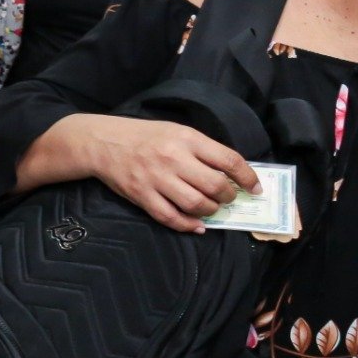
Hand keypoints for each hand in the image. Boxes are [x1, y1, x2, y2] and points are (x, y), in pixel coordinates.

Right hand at [77, 115, 257, 232]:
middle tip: (229, 198)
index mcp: (187, 138)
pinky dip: (188, 226)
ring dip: (211, 211)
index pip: (229, 160)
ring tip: (211, 209)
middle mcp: (174, 159)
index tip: (255, 188)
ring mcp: (157, 179)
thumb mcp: (177, 131)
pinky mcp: (142, 196)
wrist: (103, 142)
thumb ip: (202, 149)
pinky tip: (197, 226)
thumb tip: (230, 173)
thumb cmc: (144, 135)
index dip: (248, 177)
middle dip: (229, 197)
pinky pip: (171, 217)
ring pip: (196, 205)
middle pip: (215, 186)